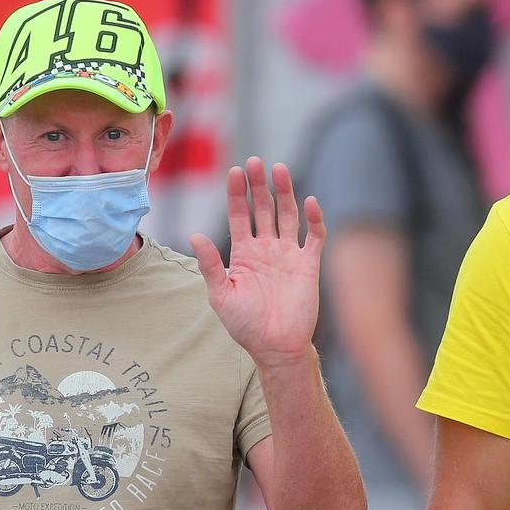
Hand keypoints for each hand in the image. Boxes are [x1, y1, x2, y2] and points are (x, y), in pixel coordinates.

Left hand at [190, 157, 326, 365]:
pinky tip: (310, 202)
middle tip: (255, 162)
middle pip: (263, 208)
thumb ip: (210, 265)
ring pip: (287, 215)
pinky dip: (314, 219)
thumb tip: (194, 235)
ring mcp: (289, 254)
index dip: (236, 194)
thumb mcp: (220, 295)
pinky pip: (314, 237)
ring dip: (284, 192)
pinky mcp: (309, 265)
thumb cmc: (245, 325)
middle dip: (258, 185)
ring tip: (279, 169)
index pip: (239, 215)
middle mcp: (266, 248)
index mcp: (243, 253)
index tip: (234, 171)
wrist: (276, 347)